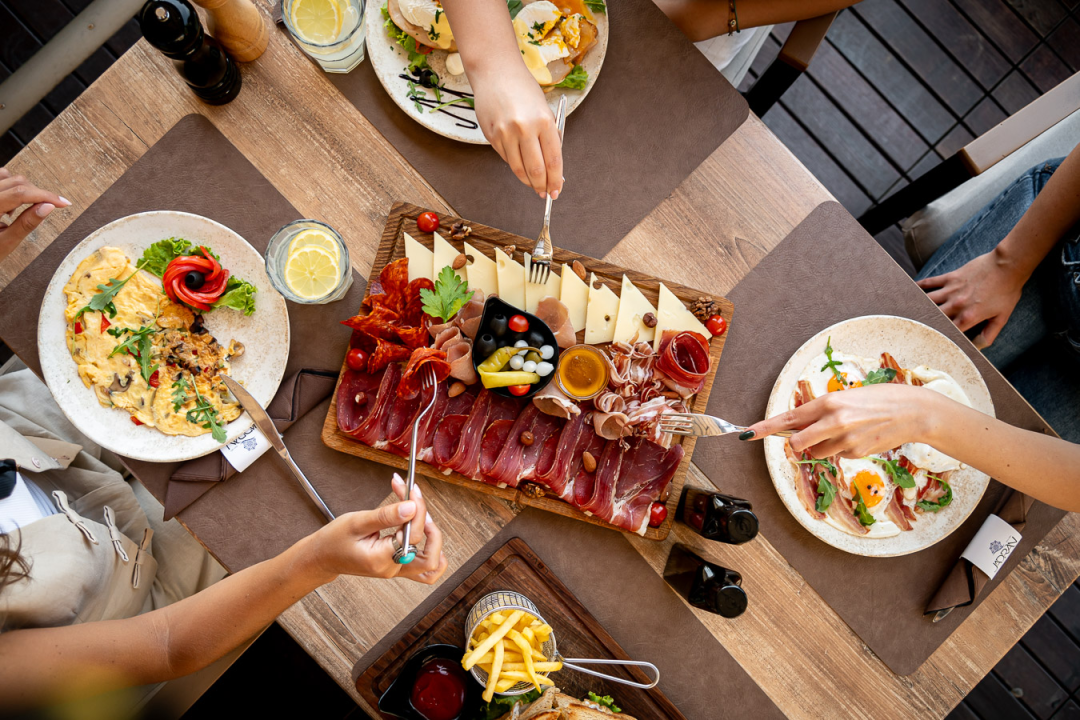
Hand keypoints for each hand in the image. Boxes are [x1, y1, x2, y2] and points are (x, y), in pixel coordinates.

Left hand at [0, 168, 70, 256]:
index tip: (63, 202)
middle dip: (37, 194)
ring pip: (8, 176)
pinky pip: (0, 177)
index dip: (46, 196)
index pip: (21, 193)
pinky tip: (9, 203)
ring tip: (18, 210)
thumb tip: (48, 207)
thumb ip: (26, 223)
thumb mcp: (6, 242)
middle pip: (18, 182)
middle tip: (46, 209)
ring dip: (22, 189)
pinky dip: (10, 186)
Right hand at [305, 474, 446, 584]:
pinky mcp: (396, 567)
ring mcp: (396, 571)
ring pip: (430, 565)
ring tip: (424, 519)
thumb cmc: (334, 540)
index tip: (412, 489)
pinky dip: (430, 551)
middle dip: (430, 526)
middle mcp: (392, 569)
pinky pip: (423, 568)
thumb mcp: (357, 522)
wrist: (322, 557)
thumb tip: (411, 507)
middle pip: (429, 556)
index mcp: (381, 559)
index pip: (413, 535)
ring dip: (435, 542)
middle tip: (418, 504)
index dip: (417, 509)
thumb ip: (386, 516)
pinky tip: (426, 534)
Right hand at [472, 68, 563, 199]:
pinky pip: (506, 158)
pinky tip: (520, 165)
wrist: (495, 72)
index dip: (556, 180)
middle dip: (542, 186)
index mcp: (544, 121)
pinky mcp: (491, 136)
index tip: (557, 190)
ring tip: (534, 185)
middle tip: (545, 193)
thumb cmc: (523, 89)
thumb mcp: (544, 110)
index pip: (553, 161)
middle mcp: (524, 128)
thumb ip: (548, 137)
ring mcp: (505, 133)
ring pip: (518, 169)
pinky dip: (515, 165)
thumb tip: (552, 167)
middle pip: (536, 170)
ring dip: (528, 181)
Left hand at [742, 384, 945, 458]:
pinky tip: (860, 438)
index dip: (765, 428)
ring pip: (817, 452)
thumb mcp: (847, 397)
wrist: (913, 411)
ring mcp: (846, 439)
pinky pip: (837, 456)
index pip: (789, 418)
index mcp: (829, 402)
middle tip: (802, 441)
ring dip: (823, 446)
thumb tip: (798, 424)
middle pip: (797, 443)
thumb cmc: (880, 399)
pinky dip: (842, 450)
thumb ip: (822, 411)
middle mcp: (834, 421)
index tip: (747, 433)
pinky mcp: (857, 453)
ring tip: (846, 432)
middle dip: (795, 445)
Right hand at [915, 246, 1025, 348]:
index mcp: (968, 317)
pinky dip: (920, 286)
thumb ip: (989, 334)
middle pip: (933, 318)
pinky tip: (912, 289)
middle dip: (923, 325)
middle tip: (911, 330)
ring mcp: (951, 290)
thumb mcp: (1002, 317)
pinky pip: (931, 282)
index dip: (939, 339)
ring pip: (928, 301)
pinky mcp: (950, 277)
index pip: (949, 333)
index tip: (929, 344)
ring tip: (906, 312)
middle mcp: (956, 305)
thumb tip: (978, 347)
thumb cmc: (1007, 291)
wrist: (1008, 266)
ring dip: (918, 306)